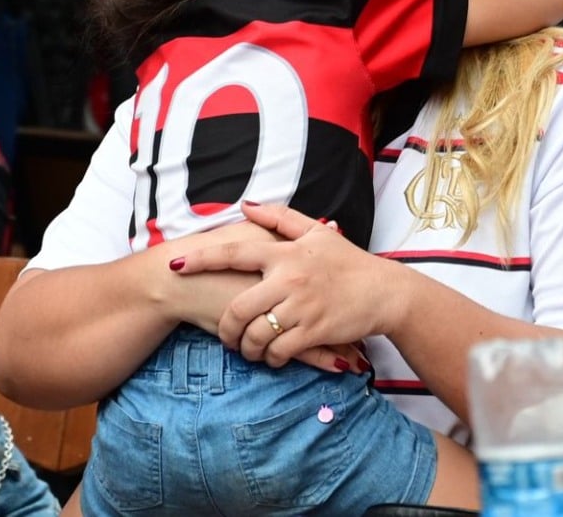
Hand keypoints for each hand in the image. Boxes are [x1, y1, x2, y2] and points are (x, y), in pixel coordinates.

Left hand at [172, 202, 404, 368]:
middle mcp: (289, 278)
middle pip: (238, 308)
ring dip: (246, 348)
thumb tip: (246, 205)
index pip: (234, 253)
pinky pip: (278, 351)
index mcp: (285, 253)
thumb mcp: (317, 233)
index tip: (176, 266)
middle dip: (225, 328)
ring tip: (249, 349)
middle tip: (226, 336)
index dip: (201, 259)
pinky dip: (270, 358)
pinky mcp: (314, 331)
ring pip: (255, 335)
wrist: (386, 292)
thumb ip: (279, 218)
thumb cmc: (350, 262)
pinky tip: (273, 356)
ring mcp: (301, 307)